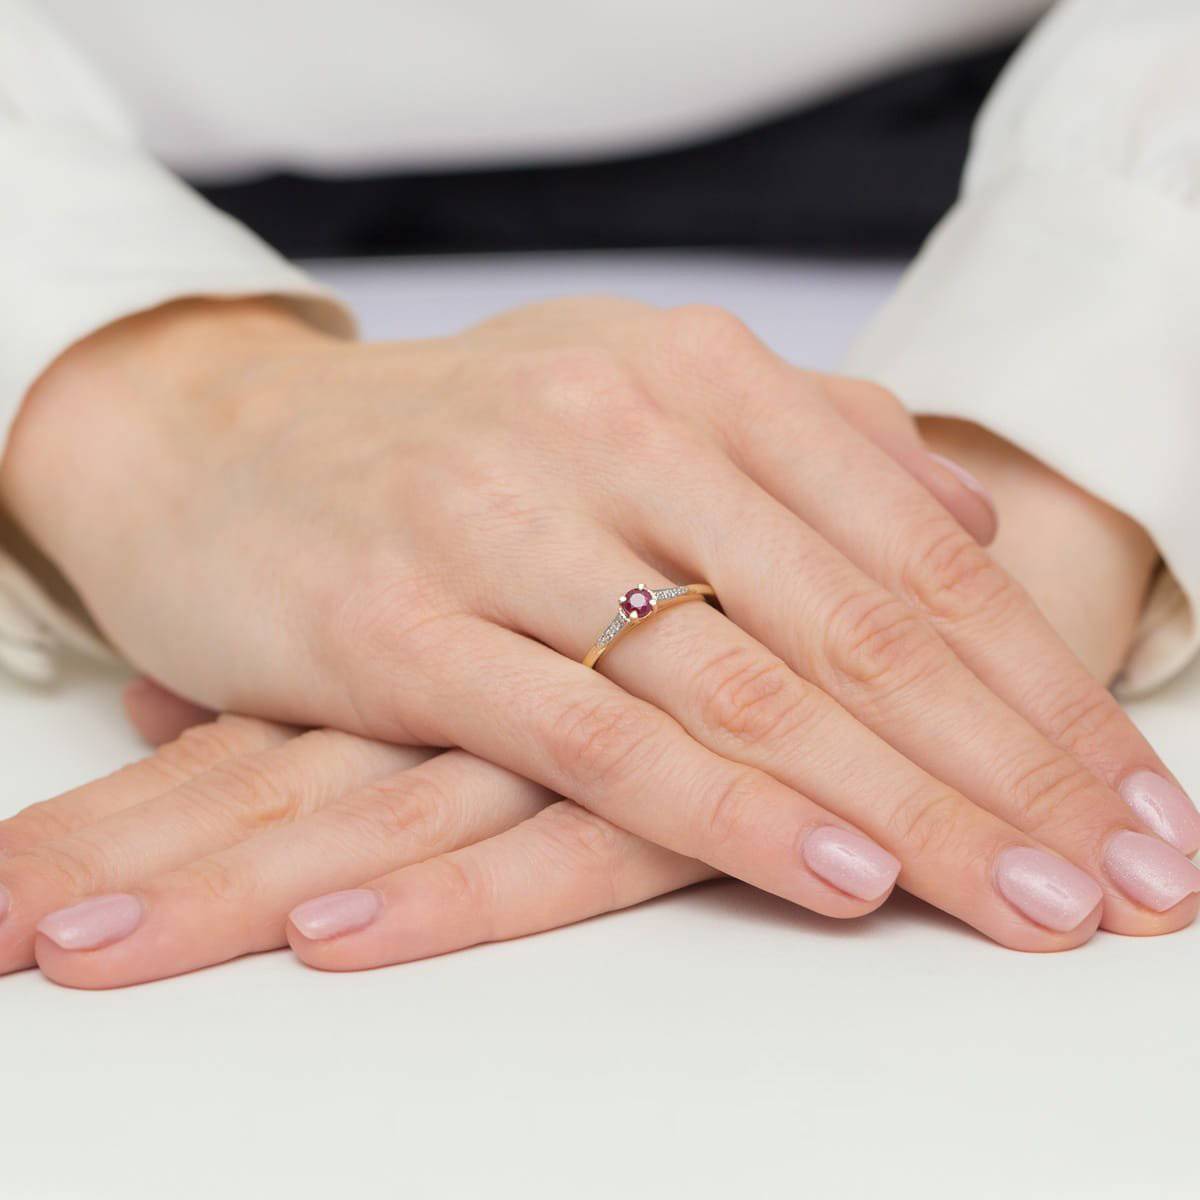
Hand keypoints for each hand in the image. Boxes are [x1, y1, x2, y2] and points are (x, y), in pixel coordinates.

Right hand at [4, 297, 1198, 957]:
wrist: (229, 448)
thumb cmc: (456, 442)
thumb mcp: (634, 397)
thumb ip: (810, 446)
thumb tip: (969, 515)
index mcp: (690, 373)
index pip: (915, 548)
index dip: (1041, 680)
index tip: (1132, 793)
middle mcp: (613, 430)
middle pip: (862, 624)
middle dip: (1017, 765)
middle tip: (1132, 877)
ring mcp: (506, 527)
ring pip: (751, 684)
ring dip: (914, 809)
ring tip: (1035, 901)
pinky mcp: (405, 626)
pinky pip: (600, 735)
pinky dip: (730, 809)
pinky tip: (845, 878)